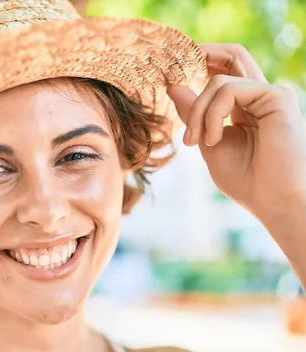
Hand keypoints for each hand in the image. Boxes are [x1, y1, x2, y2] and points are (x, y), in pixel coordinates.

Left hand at [166, 43, 305, 221]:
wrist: (272, 201)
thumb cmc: (246, 180)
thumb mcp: (207, 141)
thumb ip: (193, 113)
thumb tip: (173, 84)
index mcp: (246, 108)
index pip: (225, 71)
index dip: (202, 62)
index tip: (173, 72)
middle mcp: (261, 97)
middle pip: (233, 55)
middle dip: (203, 54)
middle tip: (175, 70)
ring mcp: (270, 95)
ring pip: (219, 81)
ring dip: (197, 112)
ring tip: (196, 142)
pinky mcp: (276, 97)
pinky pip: (228, 89)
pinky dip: (211, 114)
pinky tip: (213, 139)